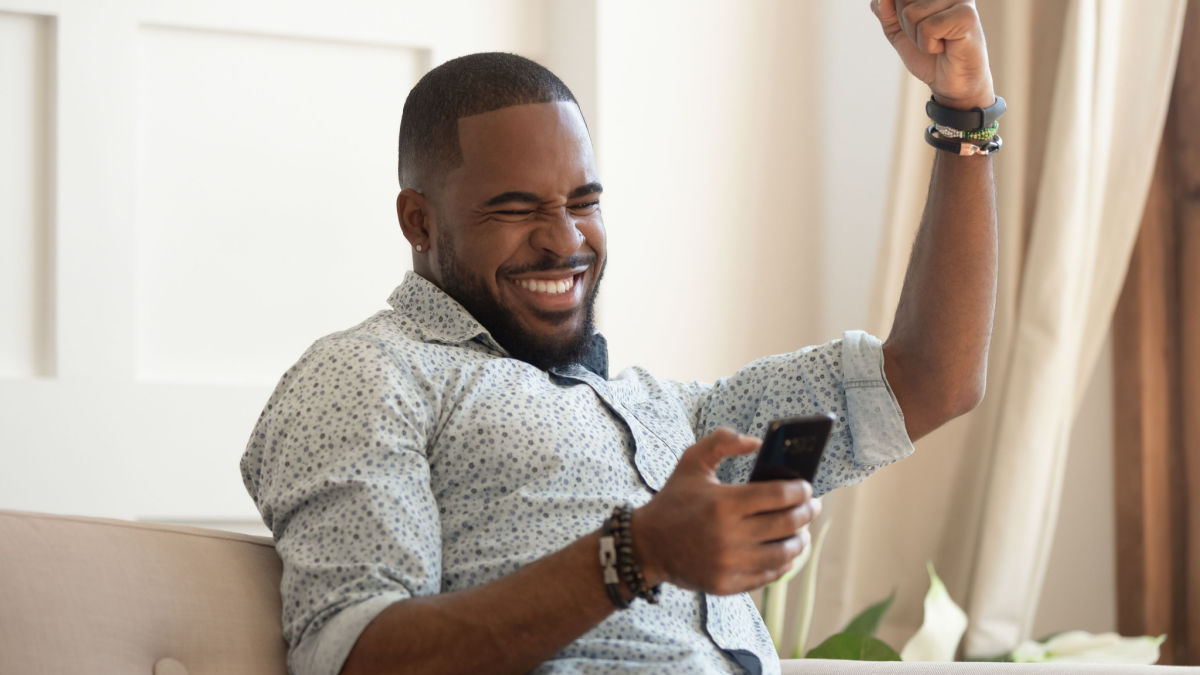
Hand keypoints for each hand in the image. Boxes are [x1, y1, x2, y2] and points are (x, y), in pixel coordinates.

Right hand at [632, 428, 821, 595]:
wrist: (646, 545)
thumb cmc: (674, 500)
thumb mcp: (691, 461)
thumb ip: (722, 441)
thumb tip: (757, 442)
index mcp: (723, 503)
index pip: (778, 495)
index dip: (800, 491)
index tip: (807, 488)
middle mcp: (728, 535)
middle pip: (787, 524)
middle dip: (807, 513)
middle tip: (812, 507)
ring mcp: (728, 563)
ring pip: (783, 554)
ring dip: (800, 541)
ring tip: (801, 532)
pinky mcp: (726, 585)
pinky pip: (767, 576)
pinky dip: (782, 564)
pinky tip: (785, 553)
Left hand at [871, 0, 995, 109]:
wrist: (952, 84)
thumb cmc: (928, 56)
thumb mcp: (897, 31)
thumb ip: (885, 11)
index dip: (896, 17)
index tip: (918, 29)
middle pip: (902, 1)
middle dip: (905, 26)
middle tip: (928, 38)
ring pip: (911, 14)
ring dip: (917, 38)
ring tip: (938, 43)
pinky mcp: (967, 16)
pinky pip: (927, 28)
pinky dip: (928, 45)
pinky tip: (945, 47)